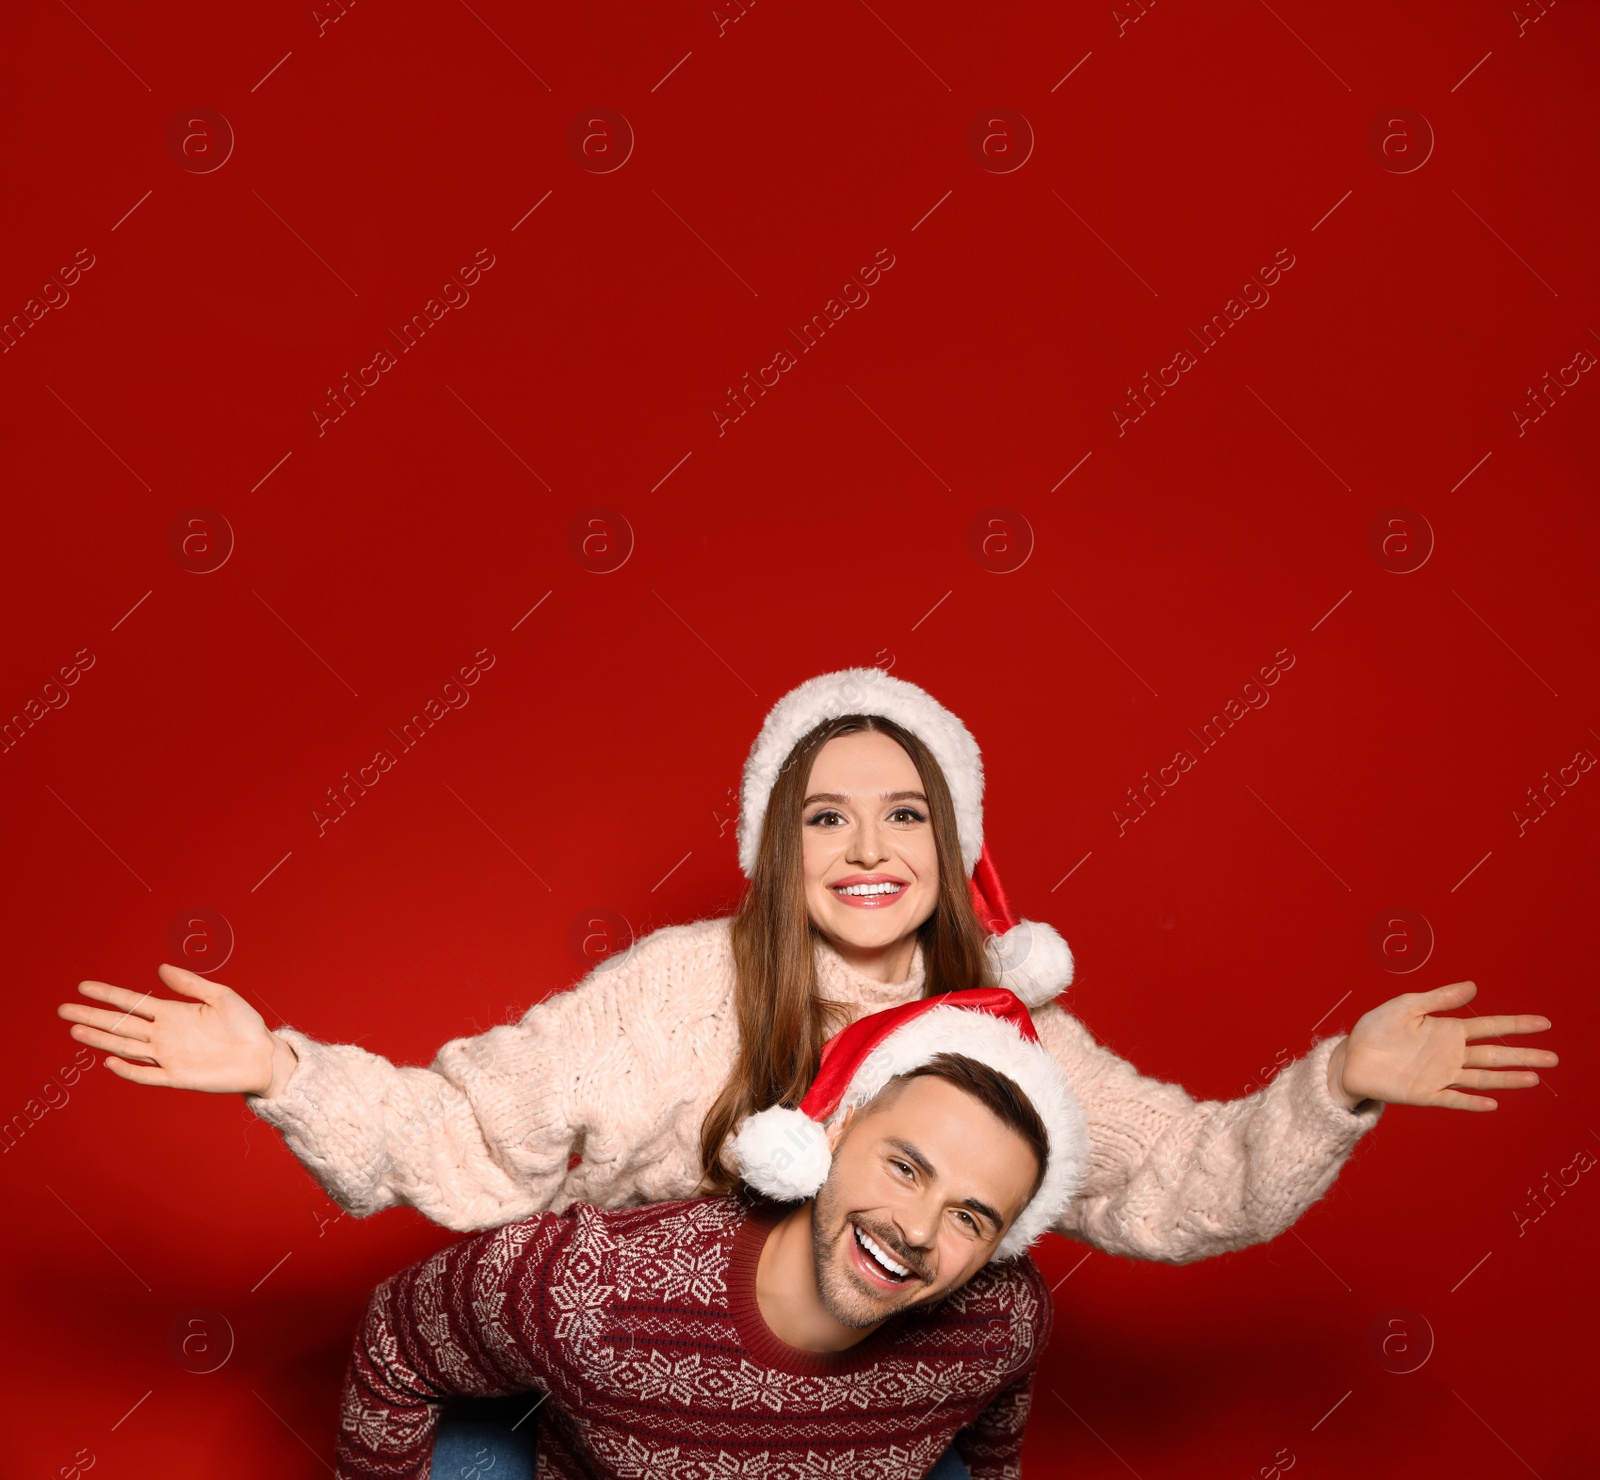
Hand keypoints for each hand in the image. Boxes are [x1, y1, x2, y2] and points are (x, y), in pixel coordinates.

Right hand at [57, 964, 296, 1095]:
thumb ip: (191, 983)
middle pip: (121, 1024)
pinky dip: (129, 1070)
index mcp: (173, 1013)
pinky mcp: (178, 1077)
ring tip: (76, 1030)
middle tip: (63, 1009)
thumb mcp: (221, 996)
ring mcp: (169, 1056)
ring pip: (127, 1047)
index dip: (109, 995)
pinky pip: (147, 1075)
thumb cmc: (246, 1026)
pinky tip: (110, 1061)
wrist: (264, 1057)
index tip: (84, 987)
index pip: (133, 1002)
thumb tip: (161, 967)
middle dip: (93, 1016)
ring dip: (102, 1039)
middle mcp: (165, 1034)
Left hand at [1328, 980, 1555, 1111]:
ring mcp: (1440, 1076)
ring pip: (1481, 1077)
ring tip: (1534, 1079)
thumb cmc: (1377, 1029)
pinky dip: (1471, 1101)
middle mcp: (1450, 1054)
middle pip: (1494, 1054)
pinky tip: (1492, 1103)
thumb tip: (1473, 986)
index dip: (1516, 1025)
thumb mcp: (1405, 1006)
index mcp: (1447, 1030)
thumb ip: (1438, 998)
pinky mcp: (1426, 1094)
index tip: (1543, 1023)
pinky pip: (1454, 1099)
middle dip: (1523, 1055)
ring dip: (1507, 1079)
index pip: (1489, 1027)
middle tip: (1553, 1057)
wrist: (1351, 1058)